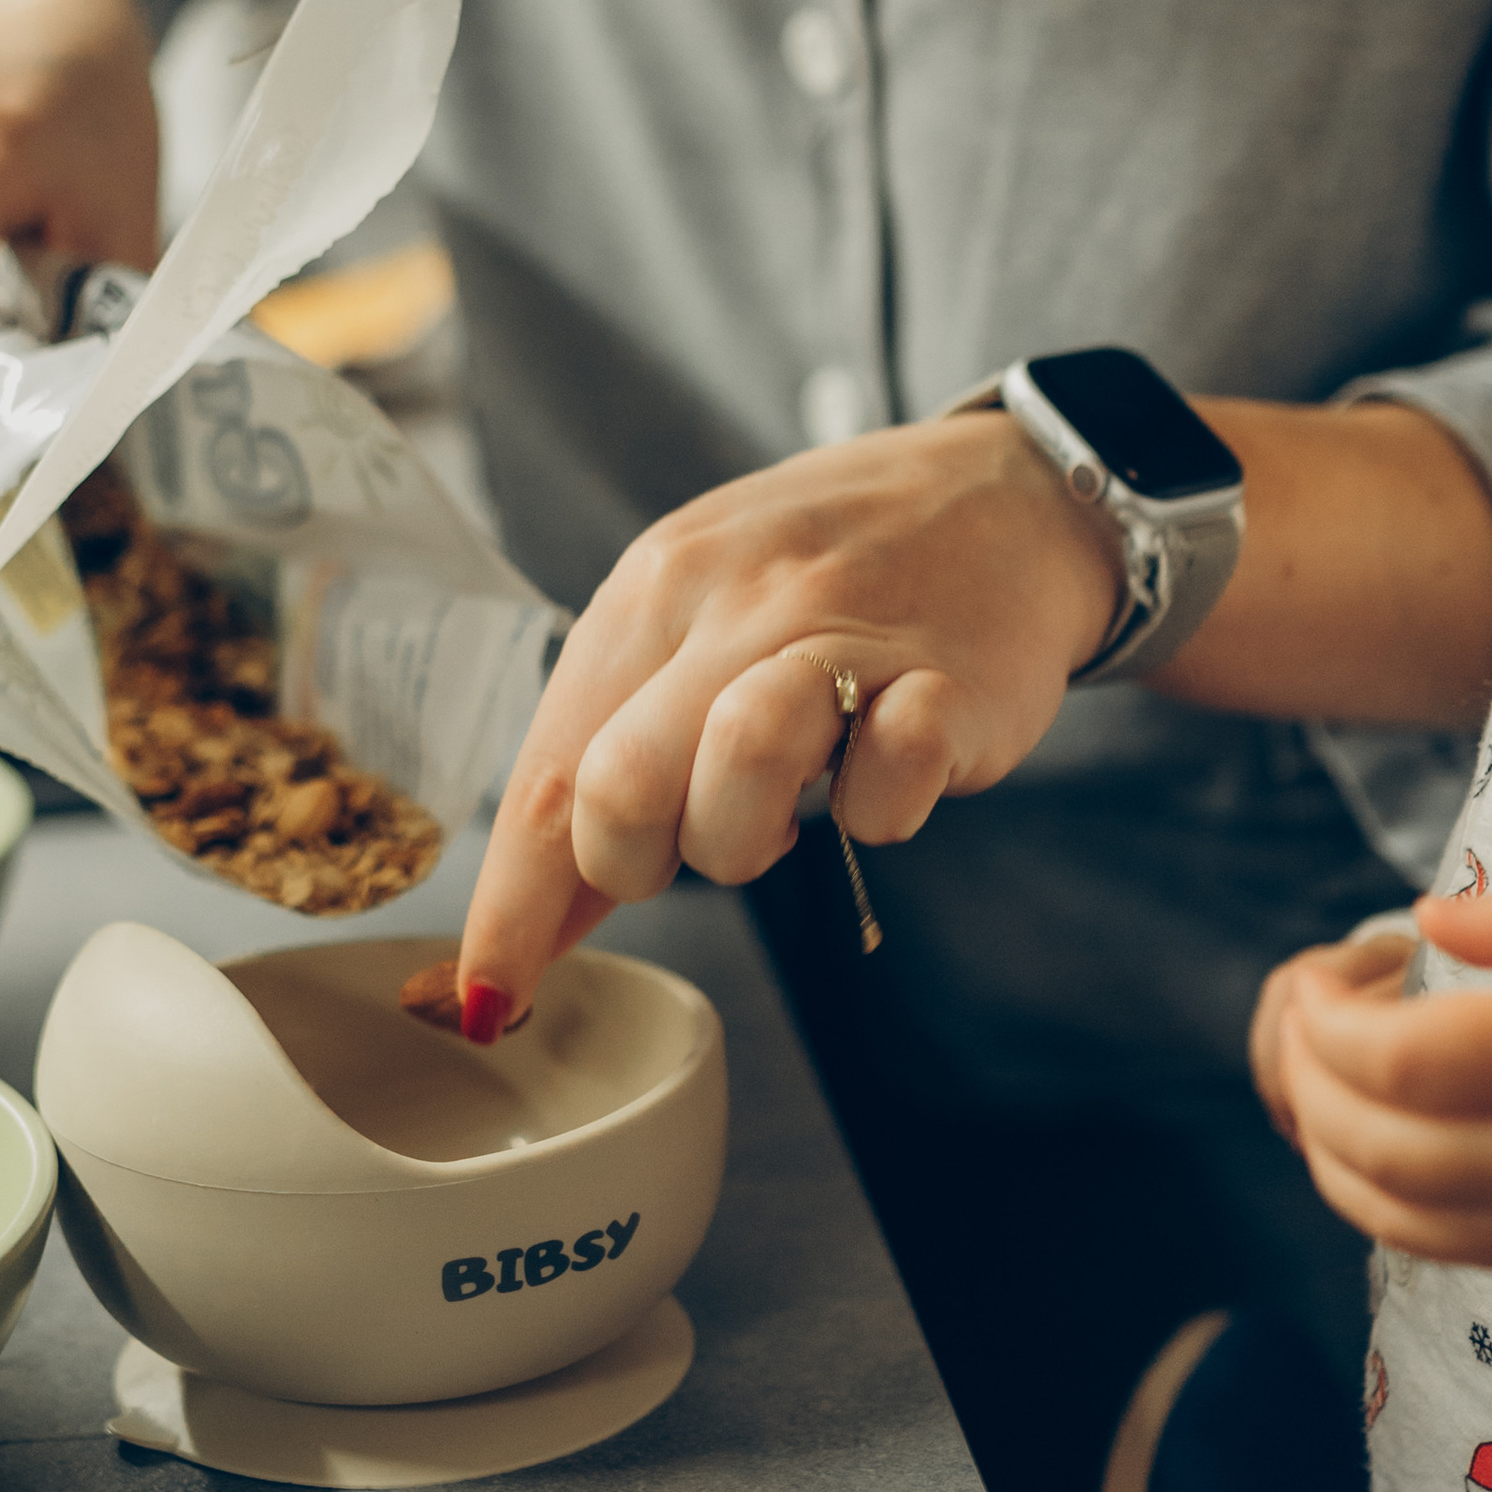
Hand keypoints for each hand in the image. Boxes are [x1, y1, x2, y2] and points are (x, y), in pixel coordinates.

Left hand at [452, 415, 1124, 1031]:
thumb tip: (530, 920)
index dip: (511, 909)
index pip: (548, 773)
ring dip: (745, 839)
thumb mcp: (697, 619)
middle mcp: (734, 604)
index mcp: (653, 592)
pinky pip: (888, 788)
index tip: (486, 1000)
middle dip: (634, 866)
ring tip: (780, 815)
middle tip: (690, 847)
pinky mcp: (950, 685)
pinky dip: (878, 815)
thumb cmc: (832, 577)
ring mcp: (846, 637)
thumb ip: (614, 746)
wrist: (1005, 492)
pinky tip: (883, 776)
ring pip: (738, 767)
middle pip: (618, 785)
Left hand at [1259, 879, 1491, 1274]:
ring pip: (1399, 1213)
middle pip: (1383, 1143)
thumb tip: (1425, 920)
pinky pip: (1444, 1248)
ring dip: (1326, 1149)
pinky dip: (1375, 1203)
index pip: (1404, 1057)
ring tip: (1312, 1082)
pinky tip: (1361, 1150)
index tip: (1317, 981)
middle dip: (1308, 1081)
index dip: (1328, 1024)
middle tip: (1297, 1025)